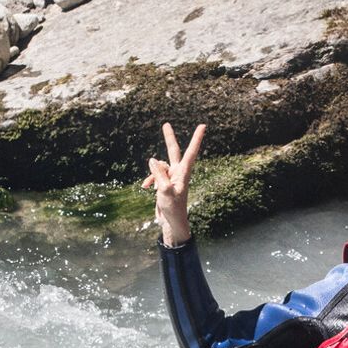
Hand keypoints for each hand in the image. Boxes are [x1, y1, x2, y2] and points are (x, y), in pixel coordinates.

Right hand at [141, 122, 205, 243]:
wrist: (171, 223)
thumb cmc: (173, 209)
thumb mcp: (164, 190)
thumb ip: (159, 174)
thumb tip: (152, 159)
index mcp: (184, 173)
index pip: (191, 152)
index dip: (196, 138)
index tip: (203, 126)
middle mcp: (178, 173)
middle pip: (173, 152)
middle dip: (168, 139)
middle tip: (166, 124)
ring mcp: (171, 178)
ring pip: (159, 166)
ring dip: (152, 174)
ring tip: (151, 187)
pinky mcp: (164, 183)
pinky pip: (154, 175)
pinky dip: (149, 179)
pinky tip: (145, 187)